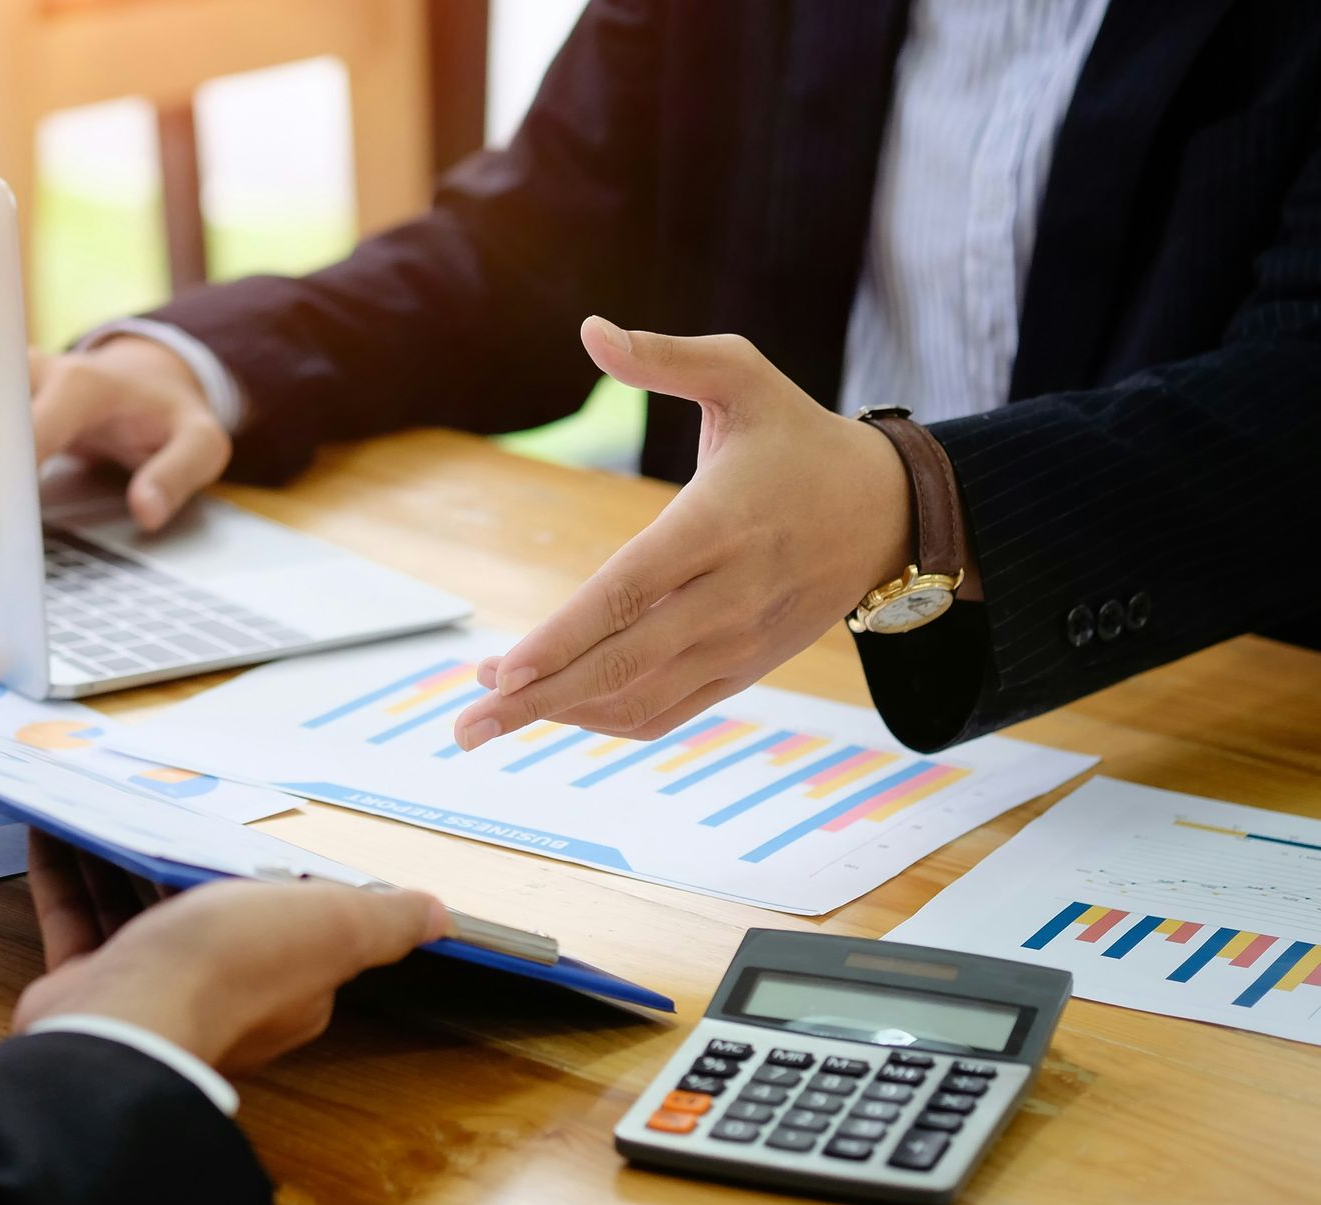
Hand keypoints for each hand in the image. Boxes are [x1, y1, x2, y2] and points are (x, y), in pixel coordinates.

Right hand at [14, 834, 446, 1074]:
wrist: (126, 1020)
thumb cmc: (229, 968)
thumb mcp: (333, 925)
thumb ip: (386, 920)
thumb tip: (441, 917)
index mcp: (284, 979)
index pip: (292, 921)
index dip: (279, 875)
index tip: (258, 827)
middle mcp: (218, 987)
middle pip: (205, 909)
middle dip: (189, 855)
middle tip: (171, 798)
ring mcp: (150, 988)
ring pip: (136, 908)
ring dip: (124, 853)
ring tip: (112, 798)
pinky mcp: (89, 985)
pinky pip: (75, 917)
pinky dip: (67, 870)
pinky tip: (58, 825)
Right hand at [28, 336, 231, 530]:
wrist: (151, 379)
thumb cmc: (173, 416)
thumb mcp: (201, 443)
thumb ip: (176, 475)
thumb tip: (145, 512)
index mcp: (81, 386)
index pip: (29, 430)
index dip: (11, 475)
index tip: (1, 519)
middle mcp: (36, 373)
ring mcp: (11, 381)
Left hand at [452, 317, 918, 749]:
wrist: (890, 511)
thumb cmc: (799, 437)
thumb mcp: (744, 376)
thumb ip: (666, 357)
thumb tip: (590, 329)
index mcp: (719, 524)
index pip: (630, 592)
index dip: (564, 636)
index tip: (503, 666)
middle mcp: (730, 595)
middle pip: (623, 661)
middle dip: (538, 697)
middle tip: (466, 723)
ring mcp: (739, 642)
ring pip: (640, 698)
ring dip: (560, 714)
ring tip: (486, 717)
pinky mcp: (744, 669)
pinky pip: (668, 712)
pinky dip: (606, 719)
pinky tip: (553, 708)